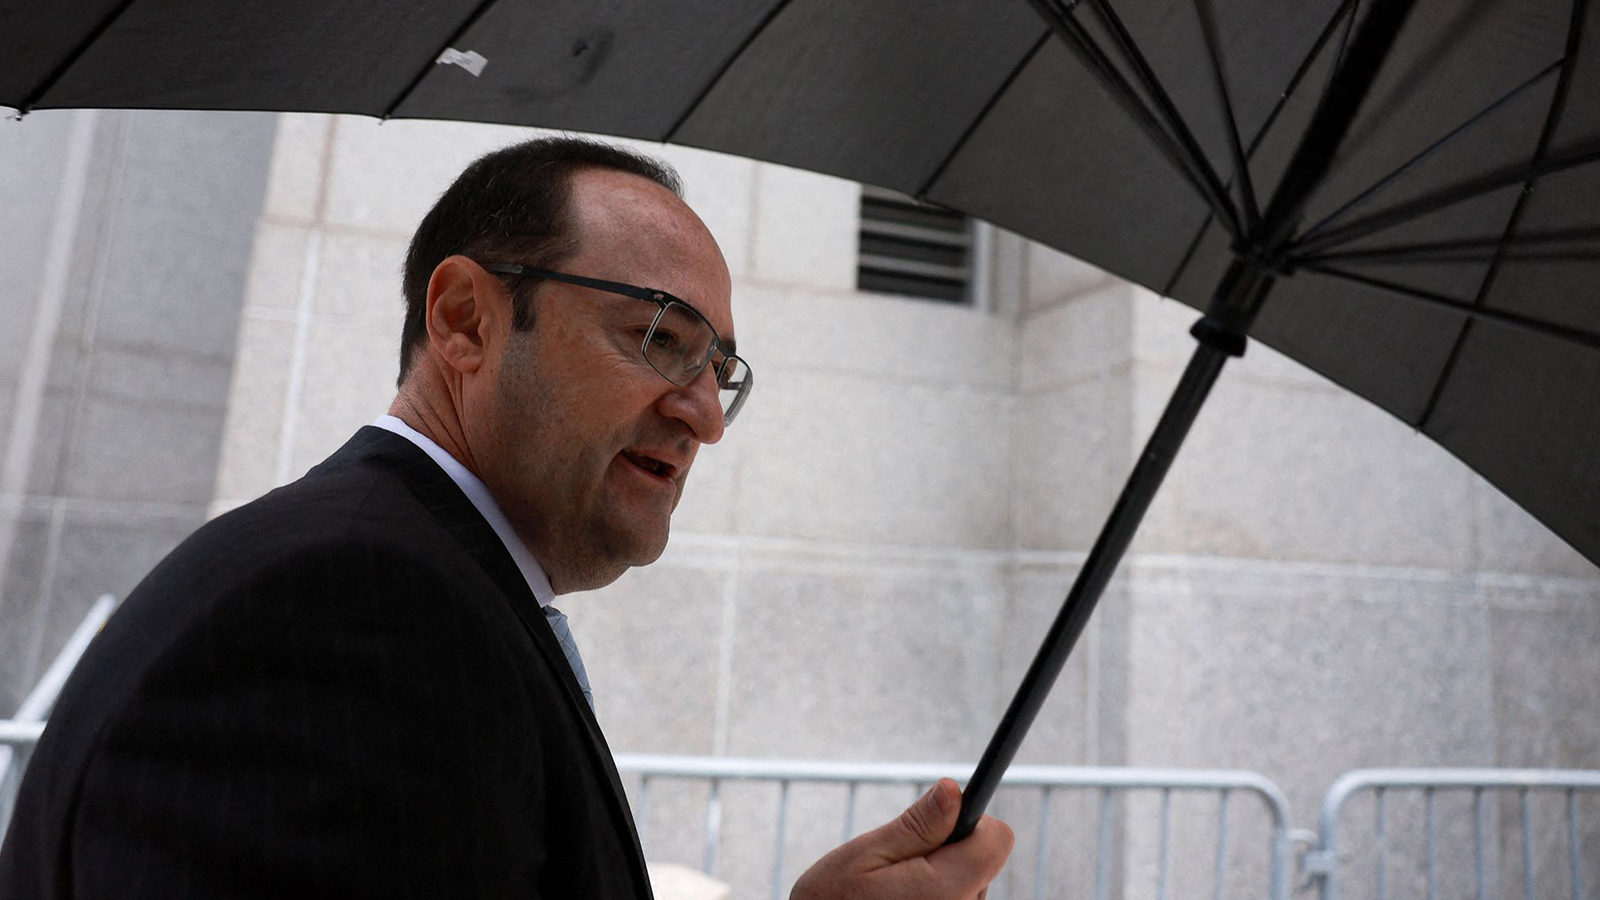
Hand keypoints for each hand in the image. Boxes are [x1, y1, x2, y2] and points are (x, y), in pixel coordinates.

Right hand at [790, 778, 1013, 899]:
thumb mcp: (865, 854)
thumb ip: (916, 826)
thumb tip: (953, 791)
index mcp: (945, 890)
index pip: (996, 840)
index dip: (970, 819)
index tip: (939, 822)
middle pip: (983, 861)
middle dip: (949, 850)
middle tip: (901, 864)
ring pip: (971, 882)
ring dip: (942, 876)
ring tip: (897, 888)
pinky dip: (937, 896)